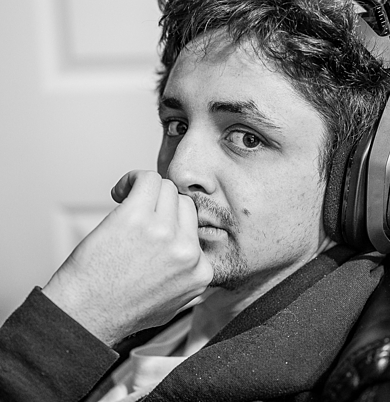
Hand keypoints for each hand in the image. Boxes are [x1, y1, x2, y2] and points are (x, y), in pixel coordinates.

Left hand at [42, 170, 212, 345]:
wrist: (83, 316)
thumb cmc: (118, 312)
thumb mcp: (172, 304)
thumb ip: (187, 277)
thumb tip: (188, 258)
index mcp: (200, 271)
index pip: (195, 228)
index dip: (171, 224)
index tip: (152, 227)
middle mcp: (186, 250)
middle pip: (184, 204)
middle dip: (161, 207)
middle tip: (138, 217)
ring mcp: (164, 232)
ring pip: (167, 188)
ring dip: (147, 193)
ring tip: (126, 204)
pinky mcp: (137, 217)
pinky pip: (147, 179)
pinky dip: (133, 179)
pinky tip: (120, 192)